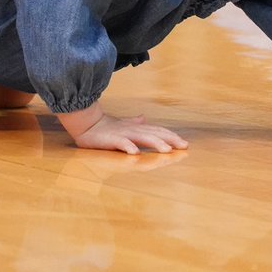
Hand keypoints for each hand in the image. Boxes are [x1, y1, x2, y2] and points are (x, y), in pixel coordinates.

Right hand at [58, 103, 187, 154]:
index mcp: (137, 128)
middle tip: (183, 146)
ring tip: (167, 150)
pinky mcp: (110, 139)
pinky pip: (120, 143)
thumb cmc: (106, 127)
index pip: (158, 131)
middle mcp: (133, 130)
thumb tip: (144, 118)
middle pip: (155, 134)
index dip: (172, 136)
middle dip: (170, 139)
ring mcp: (122, 134)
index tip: (185, 144)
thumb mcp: (123, 125)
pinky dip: (128, 146)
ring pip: (142, 137)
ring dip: (155, 143)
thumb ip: (134, 122)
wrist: (87, 124)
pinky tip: (135, 153)